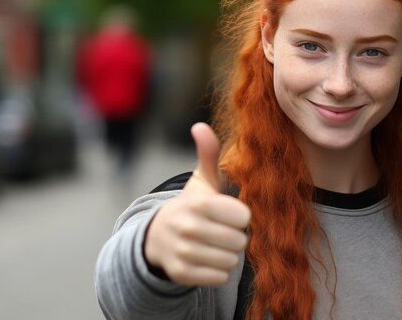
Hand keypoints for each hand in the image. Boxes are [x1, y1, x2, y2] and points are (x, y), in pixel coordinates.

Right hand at [144, 122, 250, 285]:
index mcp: (199, 203)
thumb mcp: (201, 180)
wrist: (157, 237)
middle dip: (235, 237)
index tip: (228, 213)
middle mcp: (189, 227)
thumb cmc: (191, 206)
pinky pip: (219, 277)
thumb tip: (200, 125)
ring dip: (227, 254)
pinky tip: (206, 258)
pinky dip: (218, 270)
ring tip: (214, 244)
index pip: (243, 217)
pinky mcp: (181, 273)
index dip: (240, 216)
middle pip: (239, 241)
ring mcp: (183, 252)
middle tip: (222, 230)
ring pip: (231, 260)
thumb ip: (207, 154)